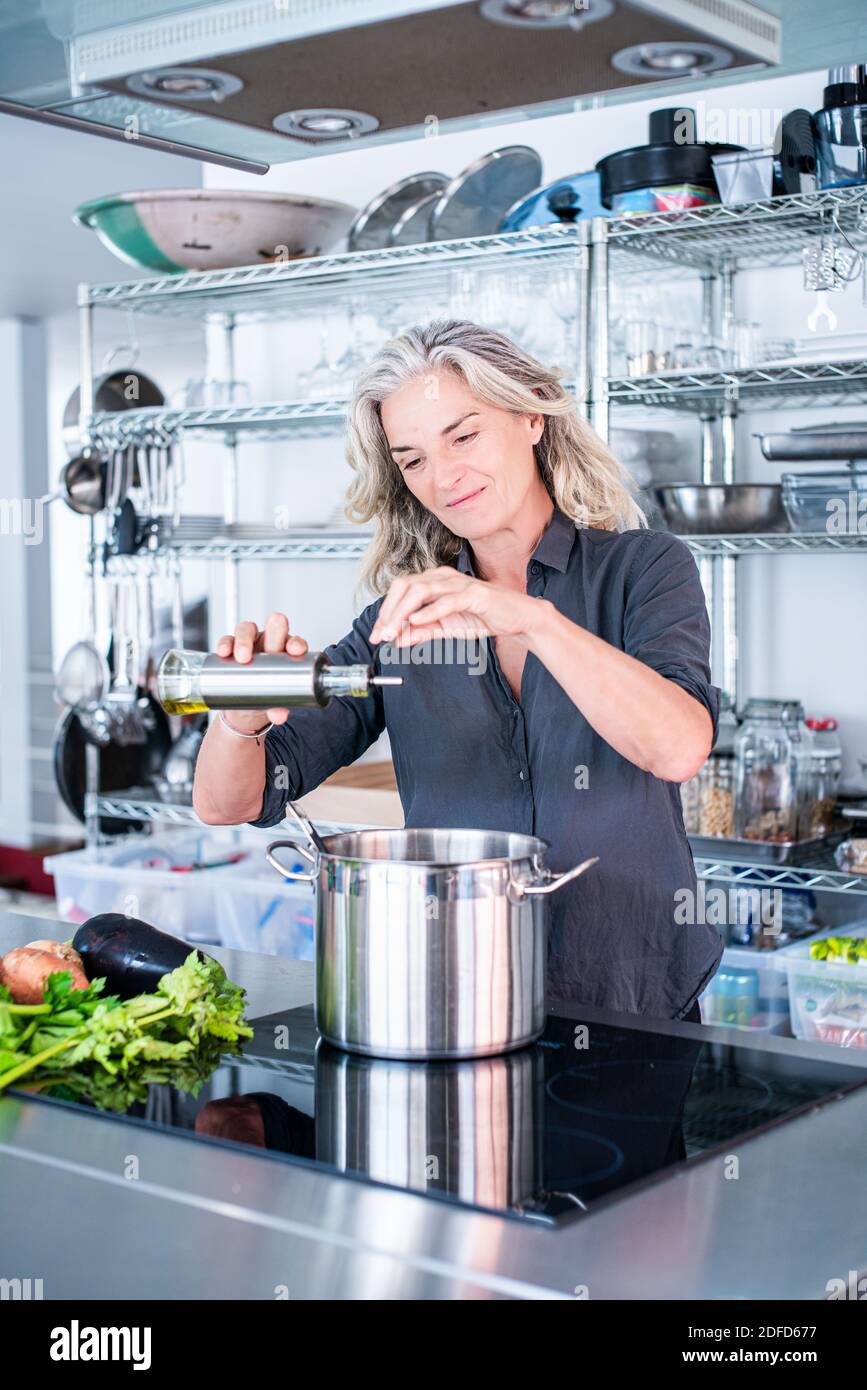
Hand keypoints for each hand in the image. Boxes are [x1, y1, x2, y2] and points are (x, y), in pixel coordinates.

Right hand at [214, 614, 308, 727]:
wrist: (244, 709)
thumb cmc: (266, 697)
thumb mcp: (274, 703)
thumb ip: (279, 707)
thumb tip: (279, 715)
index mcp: (287, 653)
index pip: (295, 643)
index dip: (296, 643)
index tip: (295, 650)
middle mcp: (270, 643)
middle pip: (273, 629)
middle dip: (273, 631)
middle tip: (270, 647)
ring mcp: (250, 643)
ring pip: (247, 630)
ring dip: (245, 640)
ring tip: (242, 657)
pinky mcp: (231, 648)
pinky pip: (227, 640)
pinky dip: (225, 644)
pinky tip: (224, 652)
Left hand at [368, 567, 545, 647]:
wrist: (517, 618)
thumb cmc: (483, 617)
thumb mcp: (446, 628)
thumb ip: (422, 632)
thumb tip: (397, 640)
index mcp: (435, 582)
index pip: (401, 590)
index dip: (385, 612)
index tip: (377, 634)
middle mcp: (443, 577)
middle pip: (405, 586)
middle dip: (389, 611)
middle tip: (381, 634)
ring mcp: (459, 584)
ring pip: (421, 590)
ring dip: (403, 611)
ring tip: (393, 630)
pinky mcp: (474, 594)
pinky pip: (447, 600)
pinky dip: (429, 611)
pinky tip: (416, 621)